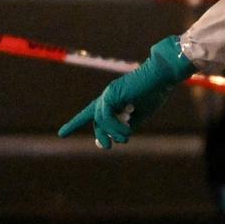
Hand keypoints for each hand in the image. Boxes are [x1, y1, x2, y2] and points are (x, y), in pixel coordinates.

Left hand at [59, 36, 196, 149]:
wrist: (162, 77)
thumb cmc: (154, 93)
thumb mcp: (140, 116)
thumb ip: (127, 126)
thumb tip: (117, 139)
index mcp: (114, 100)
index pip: (91, 113)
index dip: (76, 123)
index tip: (61, 134)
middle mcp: (108, 96)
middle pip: (95, 118)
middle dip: (100, 135)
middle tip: (106, 146)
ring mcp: (109, 94)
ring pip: (100, 119)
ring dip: (112, 133)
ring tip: (126, 138)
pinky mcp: (111, 94)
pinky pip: (106, 116)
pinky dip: (115, 127)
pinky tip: (127, 131)